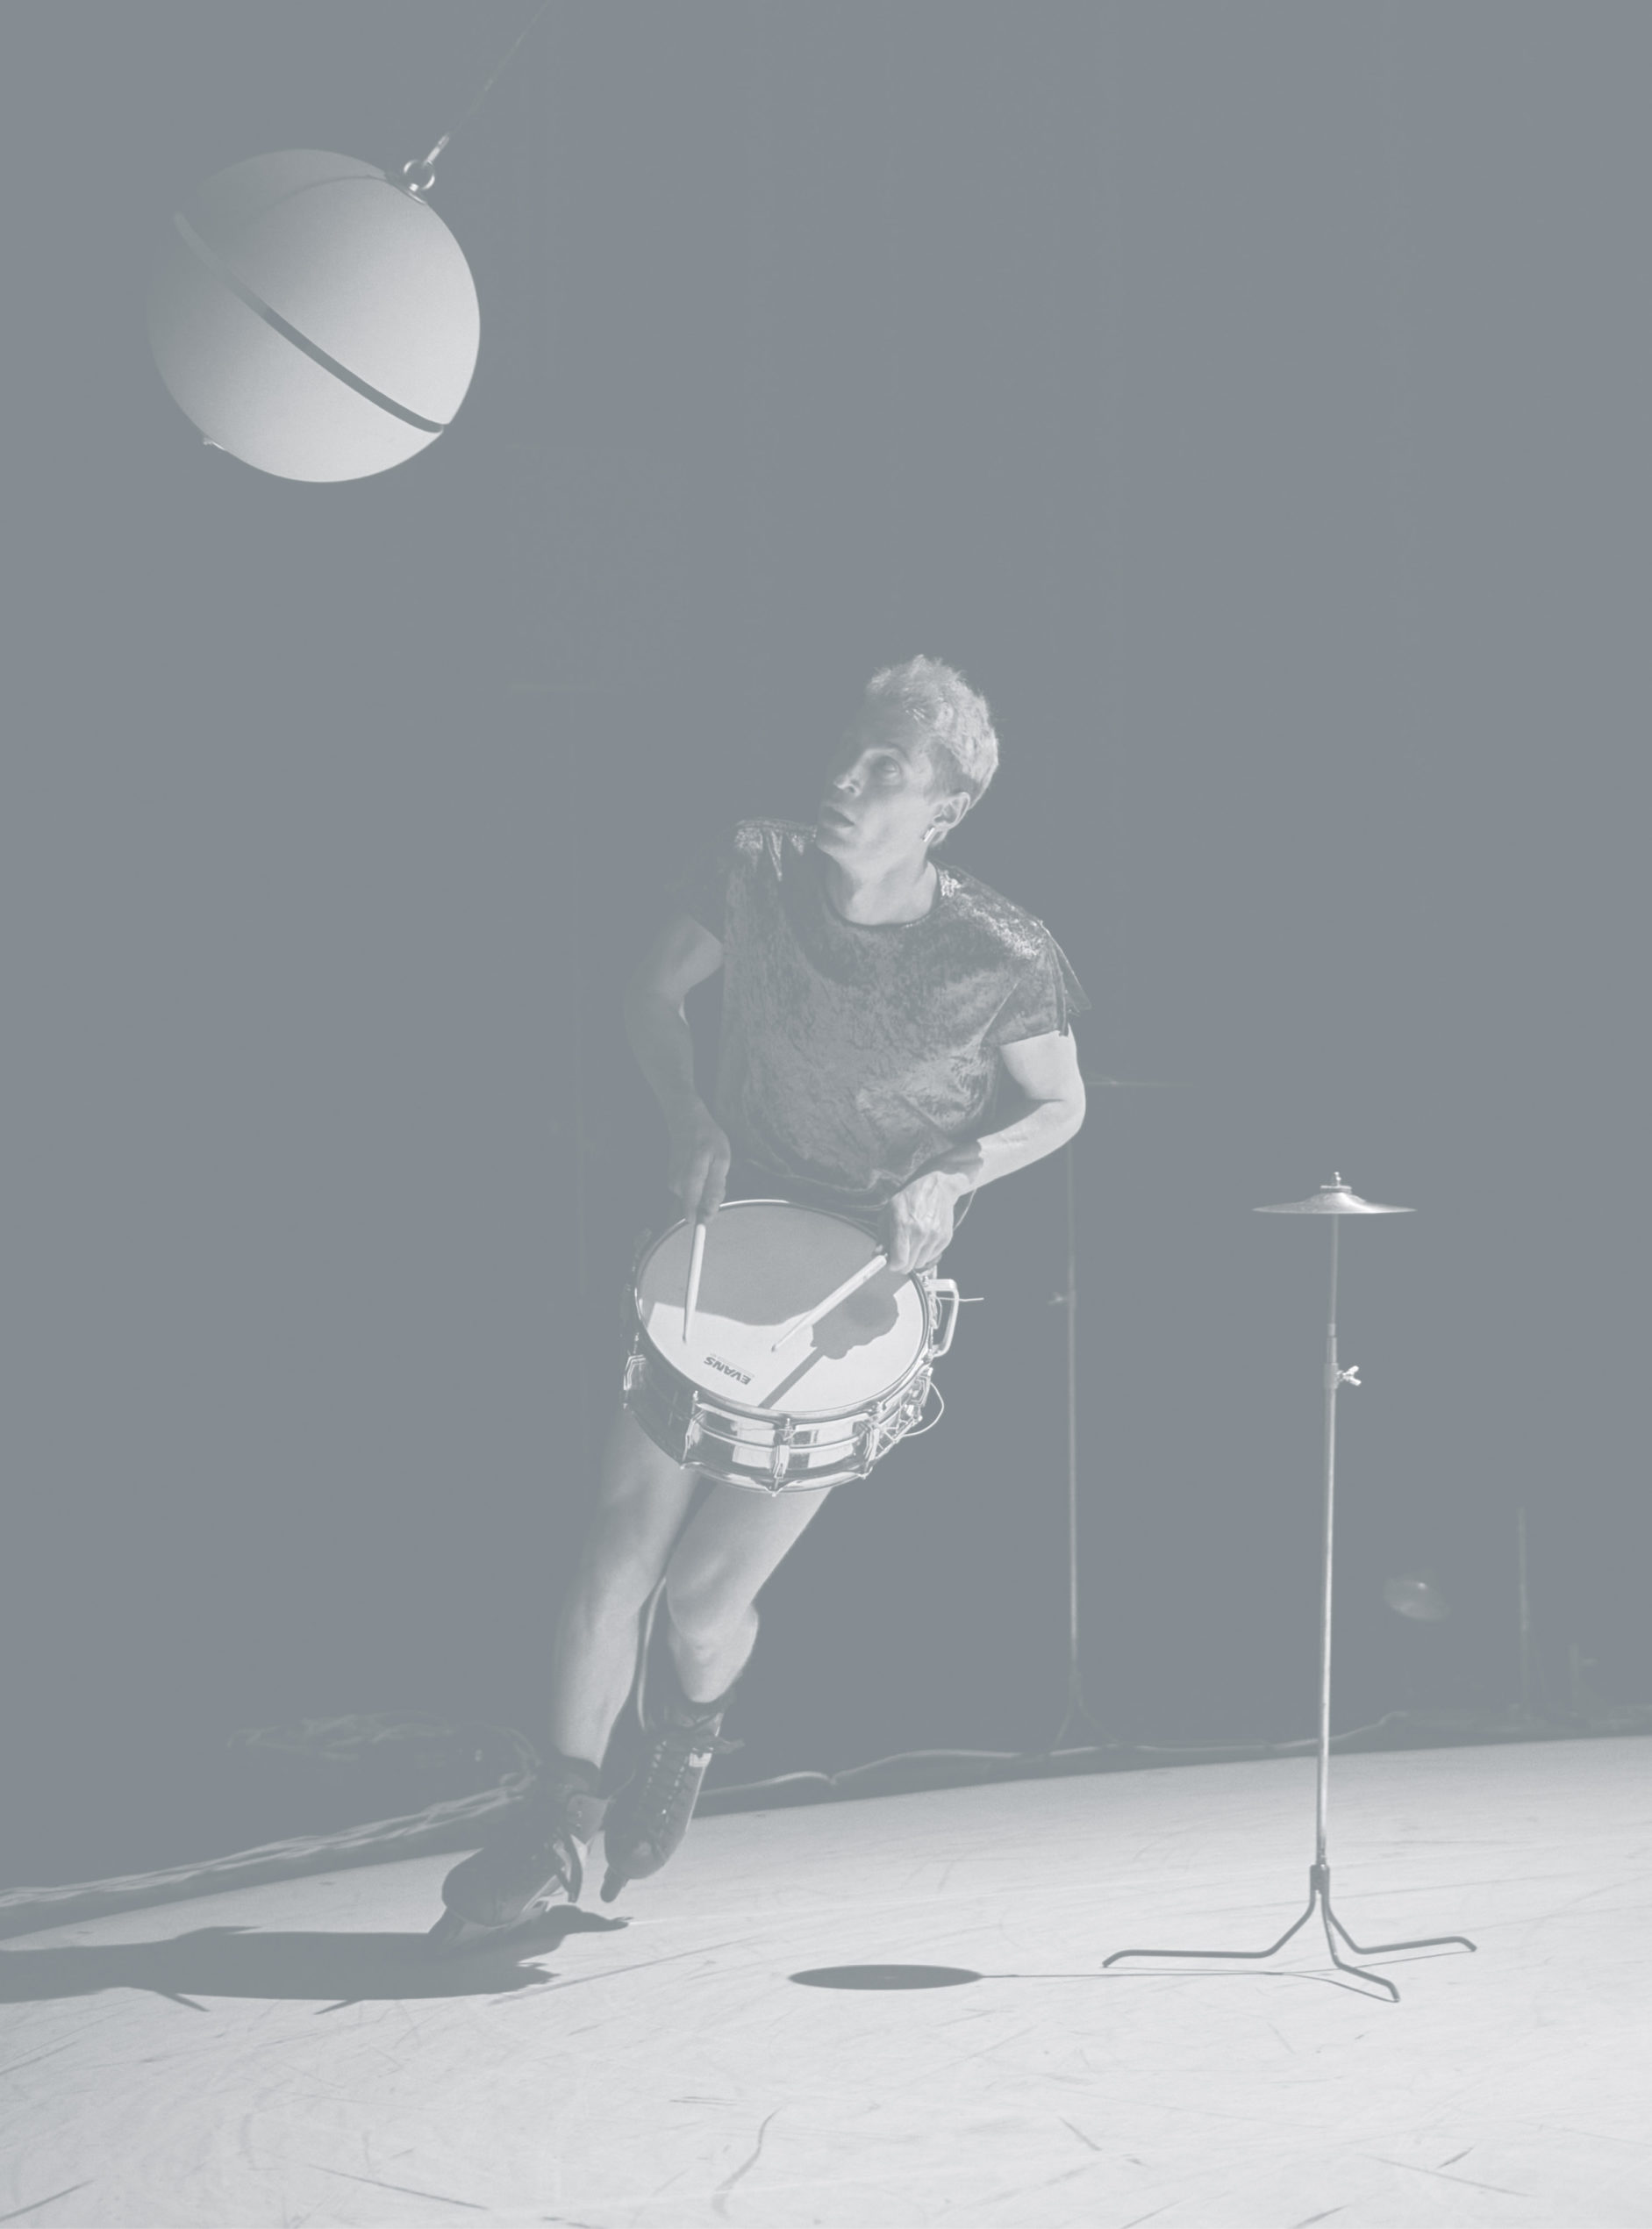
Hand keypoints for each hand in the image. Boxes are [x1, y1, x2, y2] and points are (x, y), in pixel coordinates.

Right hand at [666, 1102, 731, 1221]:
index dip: (703, 1217)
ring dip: (705, 1192)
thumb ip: (716, 1188)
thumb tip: (709, 1211)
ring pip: (694, 1201)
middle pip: (696, 1207)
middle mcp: (677, 1182)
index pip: (692, 1209)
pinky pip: (690, 1194)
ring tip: (710, 1172)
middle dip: (710, 1200)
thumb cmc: (708, 1139)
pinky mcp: (671, 1183)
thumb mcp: (721, 1160)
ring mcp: (672, 1183)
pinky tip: (702, 1172)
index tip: (709, 1218)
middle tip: (718, 1180)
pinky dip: (699, 1187)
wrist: (687, 1123)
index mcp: (691, 1175)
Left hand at [882, 1170, 964, 1273]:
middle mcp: (921, 1232)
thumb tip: (877, 1255)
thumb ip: (882, 1237)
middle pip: (909, 1265)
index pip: (900, 1260)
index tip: (890, 1263)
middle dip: (902, 1263)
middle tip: (899, 1253)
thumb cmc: (909, 1199)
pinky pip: (932, 1257)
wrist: (937, 1188)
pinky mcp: (945, 1238)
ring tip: (912, 1242)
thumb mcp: (889, 1213)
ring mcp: (935, 1236)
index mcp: (903, 1225)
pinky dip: (925, 1253)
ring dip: (914, 1258)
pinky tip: (923, 1238)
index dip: (893, 1265)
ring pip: (920, 1263)